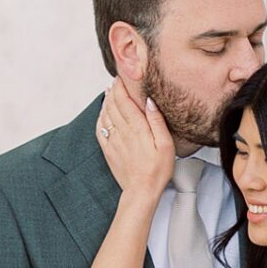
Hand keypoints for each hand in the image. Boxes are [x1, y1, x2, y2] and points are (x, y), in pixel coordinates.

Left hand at [97, 75, 173, 199]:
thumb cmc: (157, 170)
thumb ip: (157, 121)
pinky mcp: (108, 150)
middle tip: (116, 81)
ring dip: (107, 101)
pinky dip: (101, 117)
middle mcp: (122, 132)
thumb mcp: (166, 145)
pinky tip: (103, 113)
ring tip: (110, 92)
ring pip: (106, 114)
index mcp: (137, 128)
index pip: (124, 100)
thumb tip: (149, 101)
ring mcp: (113, 140)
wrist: (141, 191)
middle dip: (113, 90)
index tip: (122, 76)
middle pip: (113, 104)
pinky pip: (100, 128)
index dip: (121, 86)